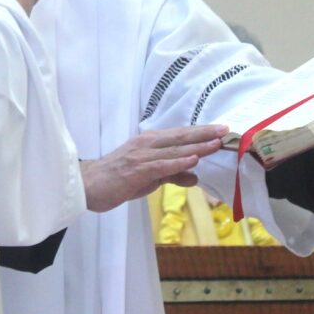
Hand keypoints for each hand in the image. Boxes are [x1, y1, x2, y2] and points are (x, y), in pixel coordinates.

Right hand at [81, 125, 229, 212]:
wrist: (88, 185)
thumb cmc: (116, 180)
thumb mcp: (149, 177)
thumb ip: (171, 174)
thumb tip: (194, 176)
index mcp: (149, 142)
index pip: (180, 135)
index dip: (200, 132)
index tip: (220, 129)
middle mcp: (147, 144)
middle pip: (180, 137)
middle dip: (204, 134)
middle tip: (225, 130)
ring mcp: (141, 156)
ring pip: (174, 150)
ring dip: (196, 147)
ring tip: (216, 143)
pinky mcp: (136, 170)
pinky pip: (161, 166)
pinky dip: (178, 163)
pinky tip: (193, 161)